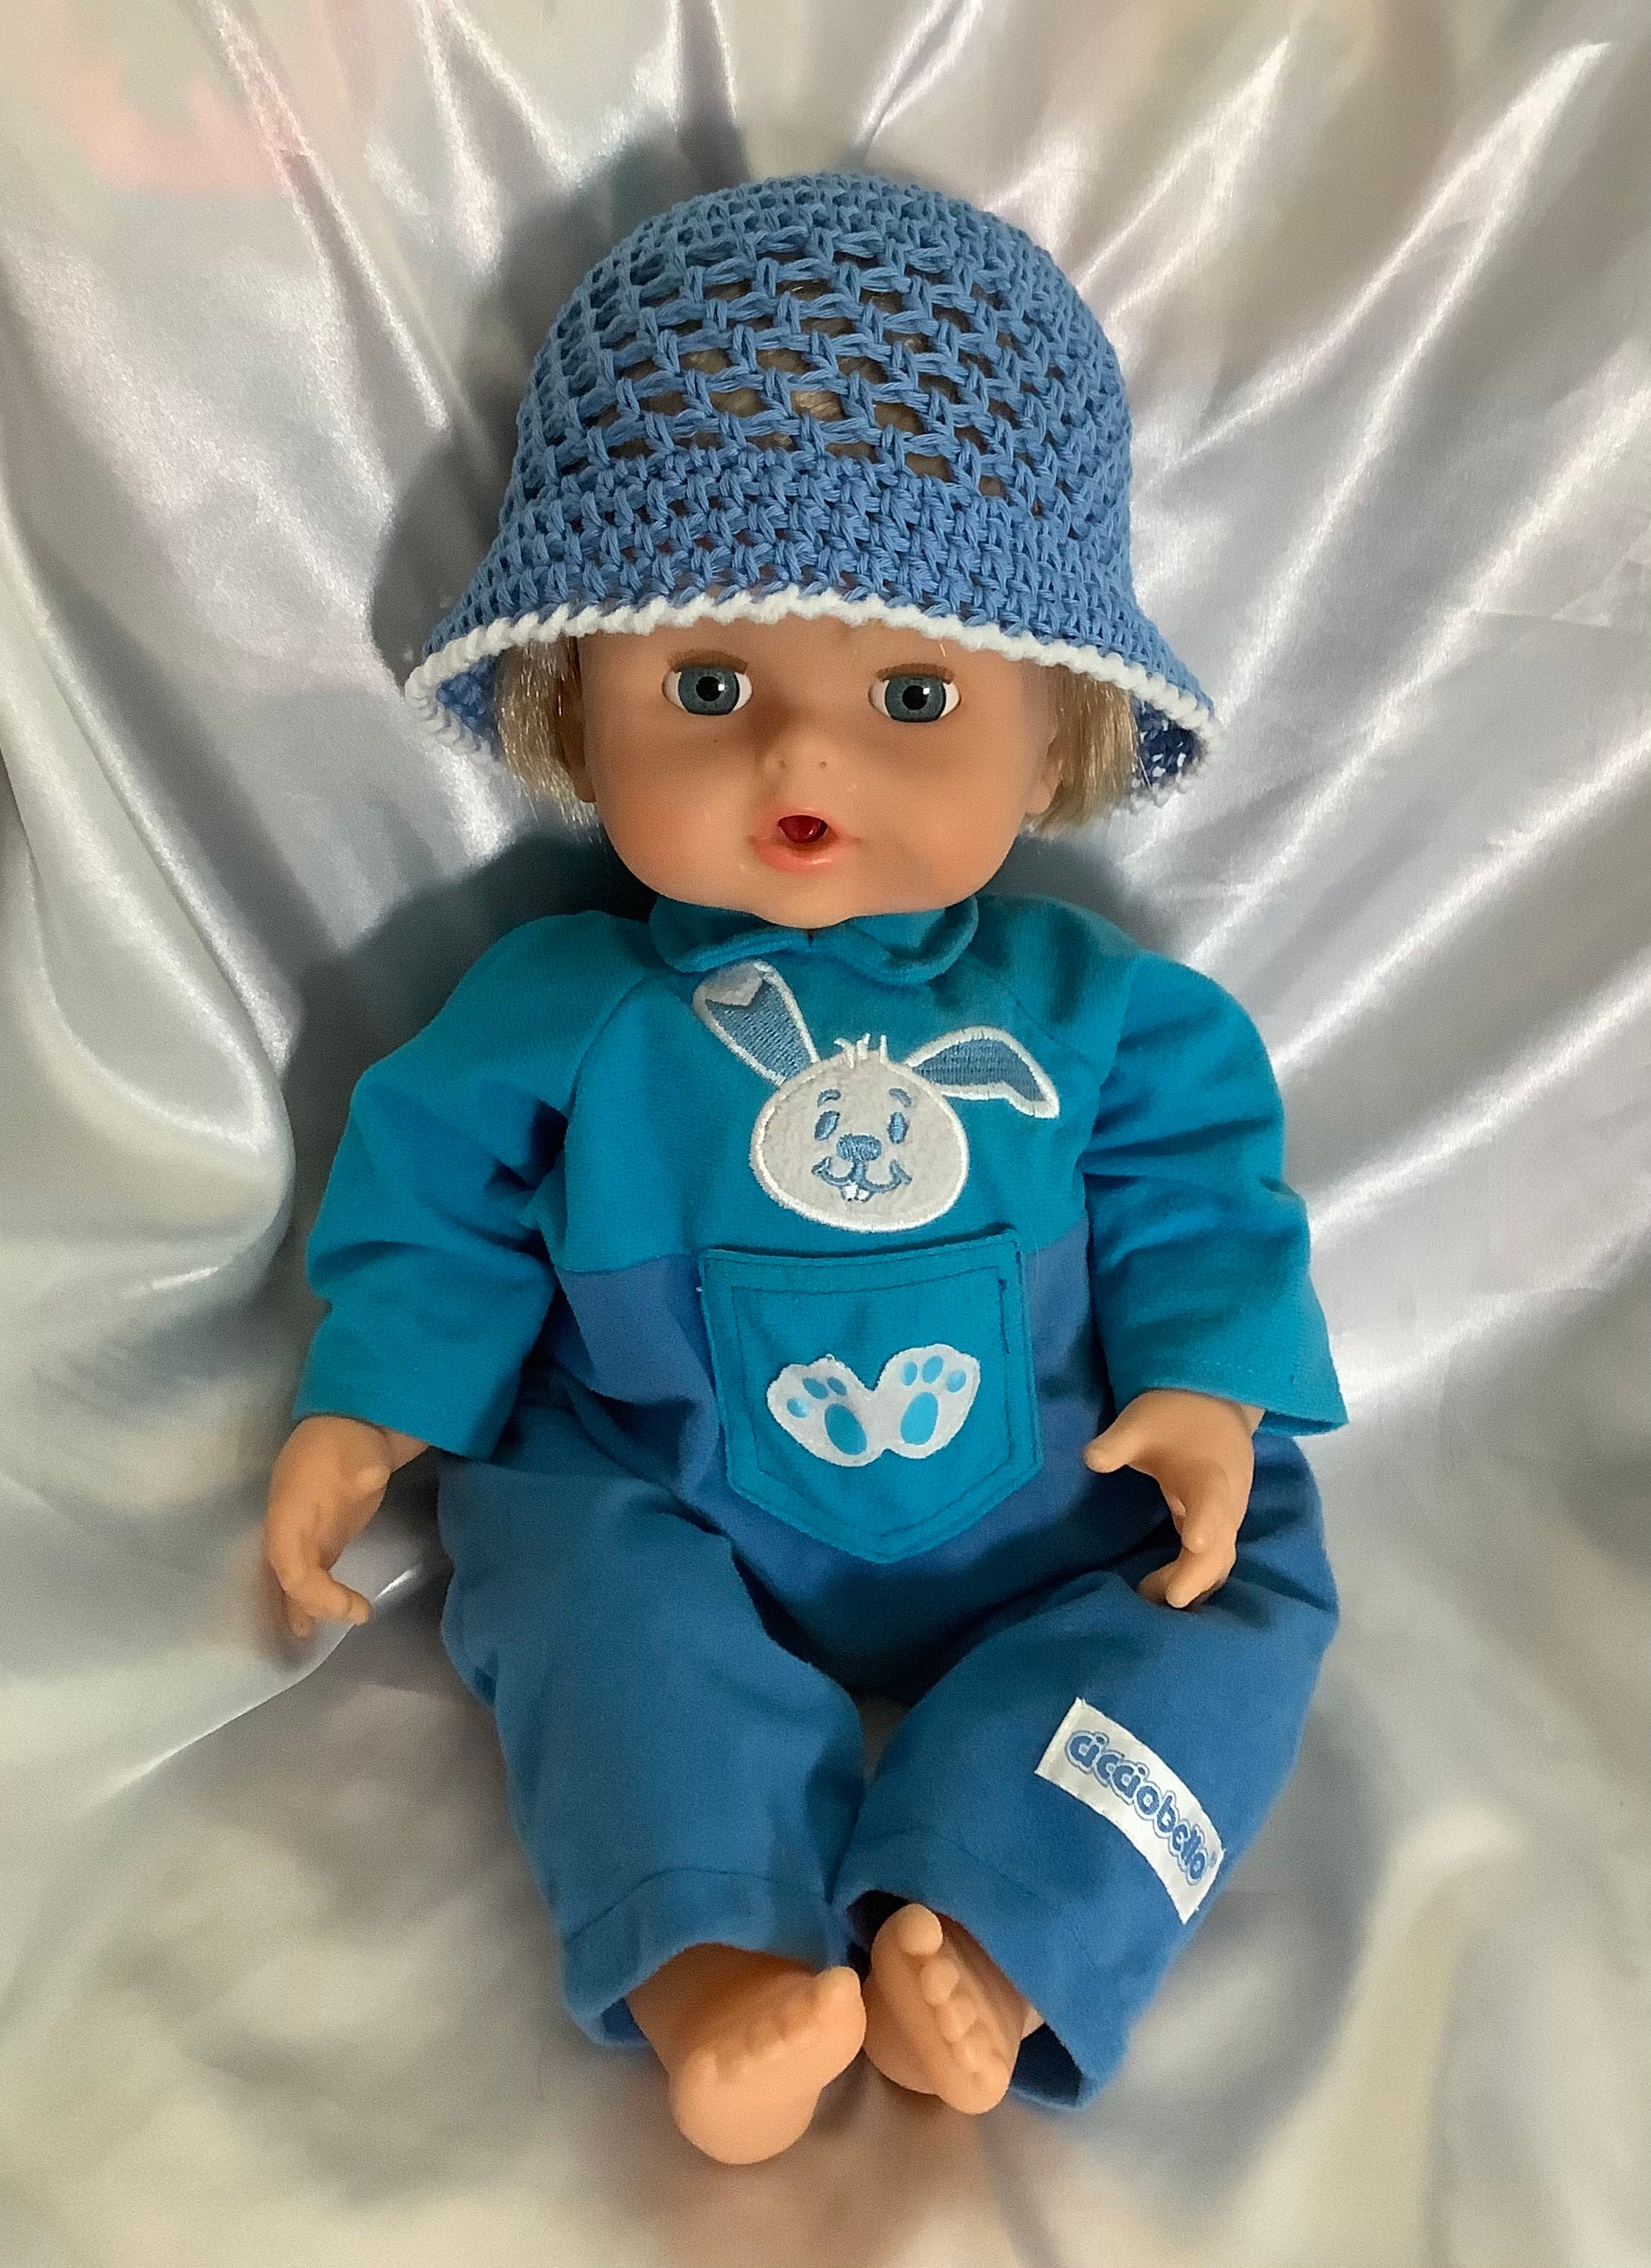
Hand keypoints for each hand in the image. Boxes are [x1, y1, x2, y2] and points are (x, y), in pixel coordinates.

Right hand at [263, 1415, 424, 1639]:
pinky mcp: (319, 1541)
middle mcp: (287, 1527)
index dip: (305, 1586)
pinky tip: (317, 1623)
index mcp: (289, 1506)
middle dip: (311, 1603)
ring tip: (321, 1633)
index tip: (342, 1602)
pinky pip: (307, 1577)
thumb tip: (371, 1477)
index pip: (285, 1554)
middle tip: (354, 1614)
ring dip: (307, 1608)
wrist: (352, 1428)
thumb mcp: (357, 1449)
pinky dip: (314, 1599)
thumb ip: (361, 1467)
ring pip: (293, 1581)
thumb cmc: (350, 1439)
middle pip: (287, 1575)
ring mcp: (301, 1536)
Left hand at [1082, 1389, 1261, 1608]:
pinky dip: (1198, 1578)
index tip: (1194, 1541)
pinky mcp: (1224, 1526)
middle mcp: (1228, 1502)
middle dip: (1194, 1574)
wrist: (1216, 1404)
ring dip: (1193, 1581)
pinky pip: (1218, 1560)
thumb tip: (1091, 1458)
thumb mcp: (1141, 1421)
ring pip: (1221, 1560)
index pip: (1211, 1500)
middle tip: (1161, 1598)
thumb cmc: (1174, 1415)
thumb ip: (1118, 1442)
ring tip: (1150, 1596)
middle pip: (1220, 1546)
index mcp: (1209, 1473)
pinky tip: (1168, 1594)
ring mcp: (1230, 1517)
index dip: (1205, 1520)